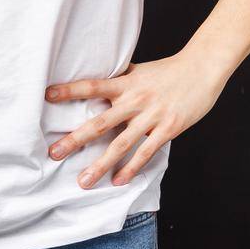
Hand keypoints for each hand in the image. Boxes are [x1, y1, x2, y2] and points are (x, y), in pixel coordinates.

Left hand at [43, 51, 227, 188]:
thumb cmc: (169, 70)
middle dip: (75, 139)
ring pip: (121, 144)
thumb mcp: (140, 71)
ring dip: (100, 164)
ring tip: (83, 180)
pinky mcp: (168, 128)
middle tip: (54, 153)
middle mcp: (135, 99)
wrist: (202, 68)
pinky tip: (118, 181)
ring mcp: (151, 116)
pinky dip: (131, 168)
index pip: (92, 86)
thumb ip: (120, 79)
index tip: (47, 96)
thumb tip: (99, 83)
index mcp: (126, 83)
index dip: (69, 90)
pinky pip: (146, 152)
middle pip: (99, 122)